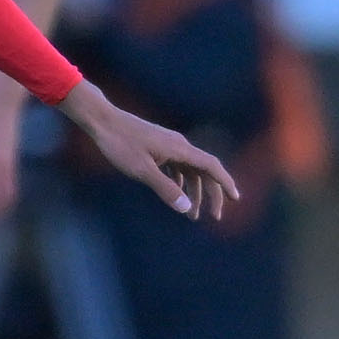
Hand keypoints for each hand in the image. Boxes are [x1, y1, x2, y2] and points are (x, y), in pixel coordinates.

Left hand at [59, 80, 237, 220]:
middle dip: (212, 194)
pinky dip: (180, 182)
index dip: (225, 183)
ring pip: (190, 171)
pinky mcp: (158, 147)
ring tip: (192, 214)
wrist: (102, 121)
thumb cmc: (120, 144)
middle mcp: (179, 146)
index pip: (212, 166)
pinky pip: (177, 167)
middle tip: (214, 217)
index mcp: (180, 149)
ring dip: (194, 192)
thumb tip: (186, 207)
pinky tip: (176, 194)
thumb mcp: (142, 170)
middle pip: (204, 171)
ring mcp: (169, 146)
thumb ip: (165, 188)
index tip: (235, 199)